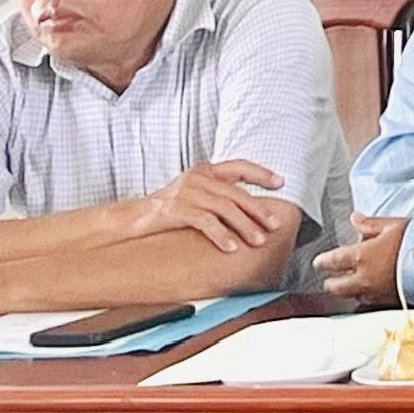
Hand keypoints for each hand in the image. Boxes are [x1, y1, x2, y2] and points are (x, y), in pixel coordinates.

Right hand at [134, 159, 292, 252]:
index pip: (239, 165)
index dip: (261, 173)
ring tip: (258, 241)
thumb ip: (218, 194)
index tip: (280, 182)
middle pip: (236, 192)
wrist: (133, 217)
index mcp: (205, 170)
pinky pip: (206, 222)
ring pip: (224, 208)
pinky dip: (221, 235)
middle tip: (274, 224)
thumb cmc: (168, 209)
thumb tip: (251, 208)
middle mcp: (198, 178)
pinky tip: (231, 247)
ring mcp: (187, 192)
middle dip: (258, 210)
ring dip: (244, 226)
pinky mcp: (177, 209)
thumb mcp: (194, 194)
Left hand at [314, 213, 405, 304]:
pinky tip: (370, 290)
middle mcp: (363, 278)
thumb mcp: (393, 225)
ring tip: (352, 283)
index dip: (322, 261)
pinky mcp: (387, 302)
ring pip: (351, 296)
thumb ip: (370, 224)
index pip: (332, 261)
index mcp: (361, 256)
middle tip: (330, 277)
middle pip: (335, 286)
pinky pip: (368, 302)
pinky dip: (365, 296)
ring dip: (348, 290)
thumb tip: (354, 219)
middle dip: (330, 281)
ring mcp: (374, 293)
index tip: (318, 262)